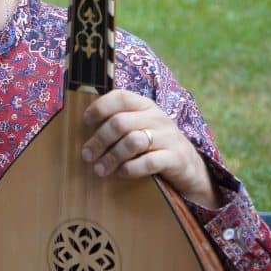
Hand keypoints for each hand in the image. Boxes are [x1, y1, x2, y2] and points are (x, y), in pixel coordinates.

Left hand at [81, 89, 219, 207]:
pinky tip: (121, 173)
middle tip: (86, 155)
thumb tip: (82, 126)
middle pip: (121, 123)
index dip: (101, 107)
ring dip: (112, 157)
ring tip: (99, 169)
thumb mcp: (139, 127)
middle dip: (99, 140)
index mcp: (145, 105)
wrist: (189, 166)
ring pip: (133, 141)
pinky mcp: (175, 158)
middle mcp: (157, 117)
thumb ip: (118, 123)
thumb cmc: (153, 145)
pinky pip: (149, 162)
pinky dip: (131, 168)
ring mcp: (168, 137)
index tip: (85, 121)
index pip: (121, 97)